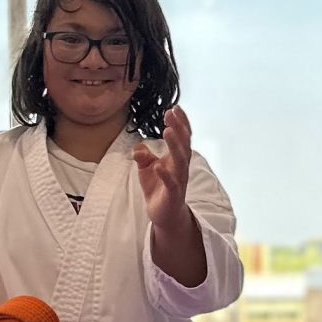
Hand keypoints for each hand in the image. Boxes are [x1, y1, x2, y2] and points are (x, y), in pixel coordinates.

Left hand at [132, 106, 194, 237]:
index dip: (180, 123)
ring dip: (175, 145)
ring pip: (180, 161)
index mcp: (176, 158)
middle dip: (178, 128)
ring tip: (168, 131)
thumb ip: (143, 155)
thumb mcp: (146, 168)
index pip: (182, 137)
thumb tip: (137, 147)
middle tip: (170, 114)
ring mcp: (179, 180)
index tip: (174, 108)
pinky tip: (158, 166)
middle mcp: (181, 167)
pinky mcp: (173, 194)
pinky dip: (165, 174)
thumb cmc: (157, 187)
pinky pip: (171, 183)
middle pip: (183, 144)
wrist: (163, 214)